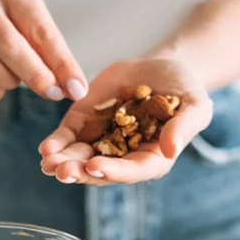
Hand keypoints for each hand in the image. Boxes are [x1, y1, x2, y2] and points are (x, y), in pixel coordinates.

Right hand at [0, 0, 87, 103]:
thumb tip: (73, 89)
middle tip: (53, 94)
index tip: (78, 90)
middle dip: (36, 76)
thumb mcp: (31, 23)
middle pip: (11, 47)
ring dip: (8, 82)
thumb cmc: (6, 21)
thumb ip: (52, 53)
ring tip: (14, 78)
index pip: (41, 31)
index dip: (62, 63)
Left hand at [39, 58, 212, 185]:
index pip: (132, 171)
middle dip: (80, 171)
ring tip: (48, 162)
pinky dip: (56, 144)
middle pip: (100, 170)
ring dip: (63, 163)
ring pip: (79, 158)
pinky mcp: (85, 124)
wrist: (161, 68)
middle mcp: (123, 156)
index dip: (113, 171)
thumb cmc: (184, 91)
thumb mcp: (194, 105)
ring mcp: (101, 141)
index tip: (95, 166)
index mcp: (151, 158)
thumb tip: (171, 149)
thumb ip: (184, 127)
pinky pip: (68, 138)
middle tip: (62, 171)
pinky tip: (45, 149)